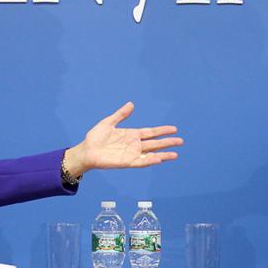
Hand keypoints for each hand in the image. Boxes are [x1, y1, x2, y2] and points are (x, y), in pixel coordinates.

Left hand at [62, 101, 182, 176]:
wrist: (86, 151)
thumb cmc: (95, 137)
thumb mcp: (108, 122)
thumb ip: (121, 115)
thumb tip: (132, 104)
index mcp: (132, 135)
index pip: (151, 132)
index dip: (162, 131)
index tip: (174, 129)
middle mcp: (134, 145)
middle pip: (155, 143)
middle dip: (168, 142)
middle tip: (181, 141)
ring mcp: (132, 154)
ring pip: (151, 154)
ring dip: (163, 154)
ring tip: (175, 154)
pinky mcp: (126, 162)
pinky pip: (141, 162)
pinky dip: (150, 160)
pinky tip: (159, 159)